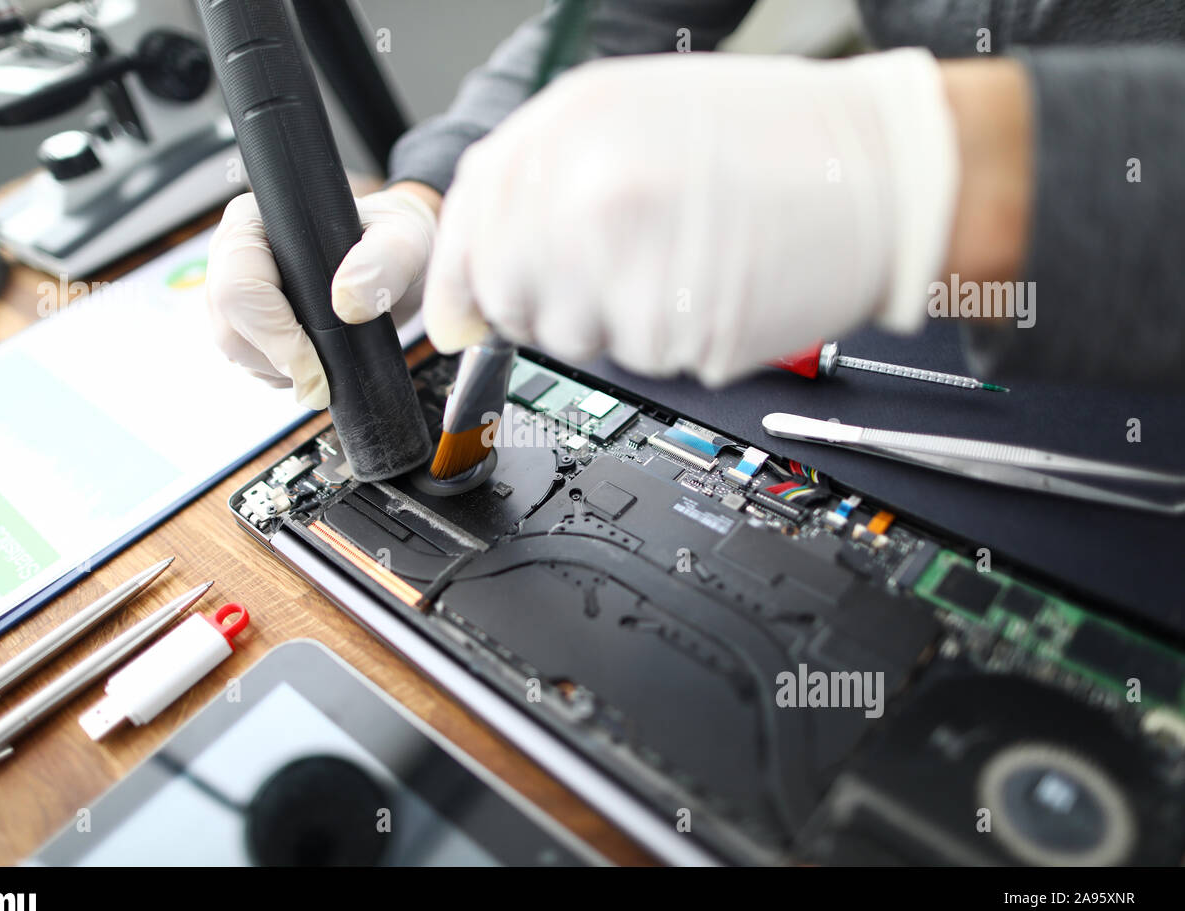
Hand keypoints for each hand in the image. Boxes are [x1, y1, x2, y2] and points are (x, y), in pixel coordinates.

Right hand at [206, 181, 440, 408]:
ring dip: (282, 370)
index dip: (274, 334)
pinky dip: (284, 374)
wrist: (401, 264)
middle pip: (229, 327)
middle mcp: (235, 254)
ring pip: (236, 351)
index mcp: (255, 223)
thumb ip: (384, 263)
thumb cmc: (398, 240)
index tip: (316, 368)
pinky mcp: (249, 322)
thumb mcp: (405, 242)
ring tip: (331, 354)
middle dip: (279, 360)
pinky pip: (250, 363)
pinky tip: (318, 358)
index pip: (238, 286)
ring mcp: (238, 291)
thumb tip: (347, 304)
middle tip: (326, 379)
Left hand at [423, 49, 962, 386]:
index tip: (461, 318)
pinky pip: (636, 361)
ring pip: (571, 339)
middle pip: (510, 297)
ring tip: (676, 263)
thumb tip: (476, 265)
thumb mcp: (634, 115)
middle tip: (610, 270)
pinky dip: (667, 340)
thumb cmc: (774, 139)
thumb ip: (541, 180)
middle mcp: (586, 194)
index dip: (458, 284)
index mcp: (570, 128)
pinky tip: (710, 288)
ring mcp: (627, 266)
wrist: (885, 173)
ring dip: (609, 321)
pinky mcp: (672, 333)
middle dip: (544, 299)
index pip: (468, 229)